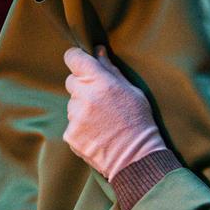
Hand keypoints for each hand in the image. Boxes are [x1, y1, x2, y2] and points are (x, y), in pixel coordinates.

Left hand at [63, 46, 165, 180]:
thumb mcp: (131, 91)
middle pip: (72, 81)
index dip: (76, 58)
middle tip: (101, 100)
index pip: (74, 58)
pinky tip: (97, 133)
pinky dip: (81, 127)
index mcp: (100, 81)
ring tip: (103, 121)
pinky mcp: (70, 134)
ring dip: (82, 108)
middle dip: (83, 86)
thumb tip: (98, 51)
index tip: (80, 62)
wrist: (136, 158)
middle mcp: (84, 96)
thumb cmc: (139, 121)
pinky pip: (72, 123)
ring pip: (72, 104)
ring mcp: (75, 116)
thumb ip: (111, 70)